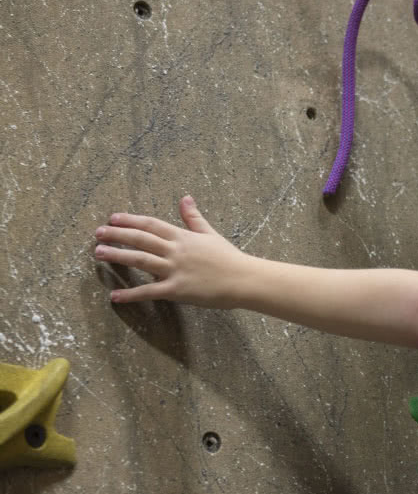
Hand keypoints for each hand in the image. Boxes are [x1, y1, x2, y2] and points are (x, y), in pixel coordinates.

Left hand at [94, 196, 251, 307]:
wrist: (244, 279)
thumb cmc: (228, 258)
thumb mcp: (210, 234)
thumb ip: (193, 217)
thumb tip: (185, 198)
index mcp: (183, 237)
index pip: (151, 224)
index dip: (131, 220)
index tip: (113, 218)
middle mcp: (176, 251)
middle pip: (141, 239)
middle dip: (117, 235)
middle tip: (98, 233)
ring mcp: (175, 270)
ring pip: (141, 260)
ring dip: (118, 256)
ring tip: (99, 254)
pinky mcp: (177, 289)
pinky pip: (150, 291)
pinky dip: (131, 294)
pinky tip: (115, 296)